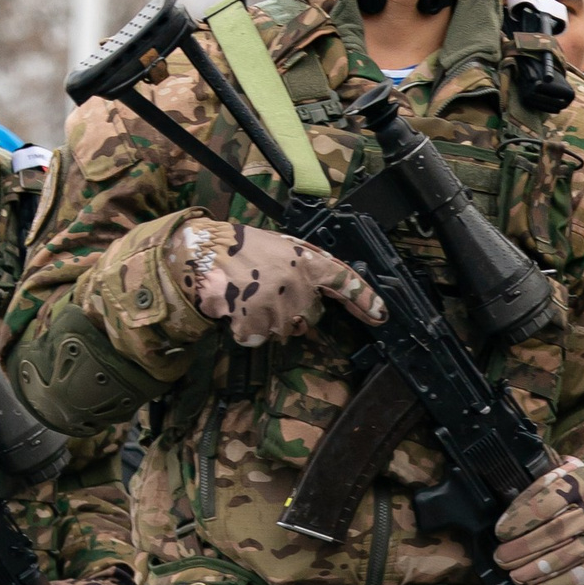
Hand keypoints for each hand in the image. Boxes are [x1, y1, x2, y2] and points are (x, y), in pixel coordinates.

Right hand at [171, 220, 385, 346]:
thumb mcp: (281, 246)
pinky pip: (257, 338)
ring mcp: (276, 306)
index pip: (343, 280)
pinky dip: (246, 329)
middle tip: (269, 293)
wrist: (203, 252)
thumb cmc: (242, 248)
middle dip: (294, 313)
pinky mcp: (254, 322)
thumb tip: (322, 293)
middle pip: (310, 318)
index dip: (364, 298)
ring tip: (248, 297)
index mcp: (306, 261)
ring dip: (268, 321)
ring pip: (283, 331)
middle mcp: (297, 284)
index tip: (380, 314)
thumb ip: (304, 267)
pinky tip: (237, 308)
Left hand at [494, 459, 583, 584]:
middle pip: (554, 532)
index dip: (519, 520)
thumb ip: (539, 487)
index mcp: (581, 482)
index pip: (544, 504)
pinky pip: (583, 576)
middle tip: (501, 558)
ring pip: (566, 556)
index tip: (501, 533)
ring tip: (515, 576)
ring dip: (536, 570)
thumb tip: (509, 517)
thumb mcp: (565, 473)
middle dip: (523, 548)